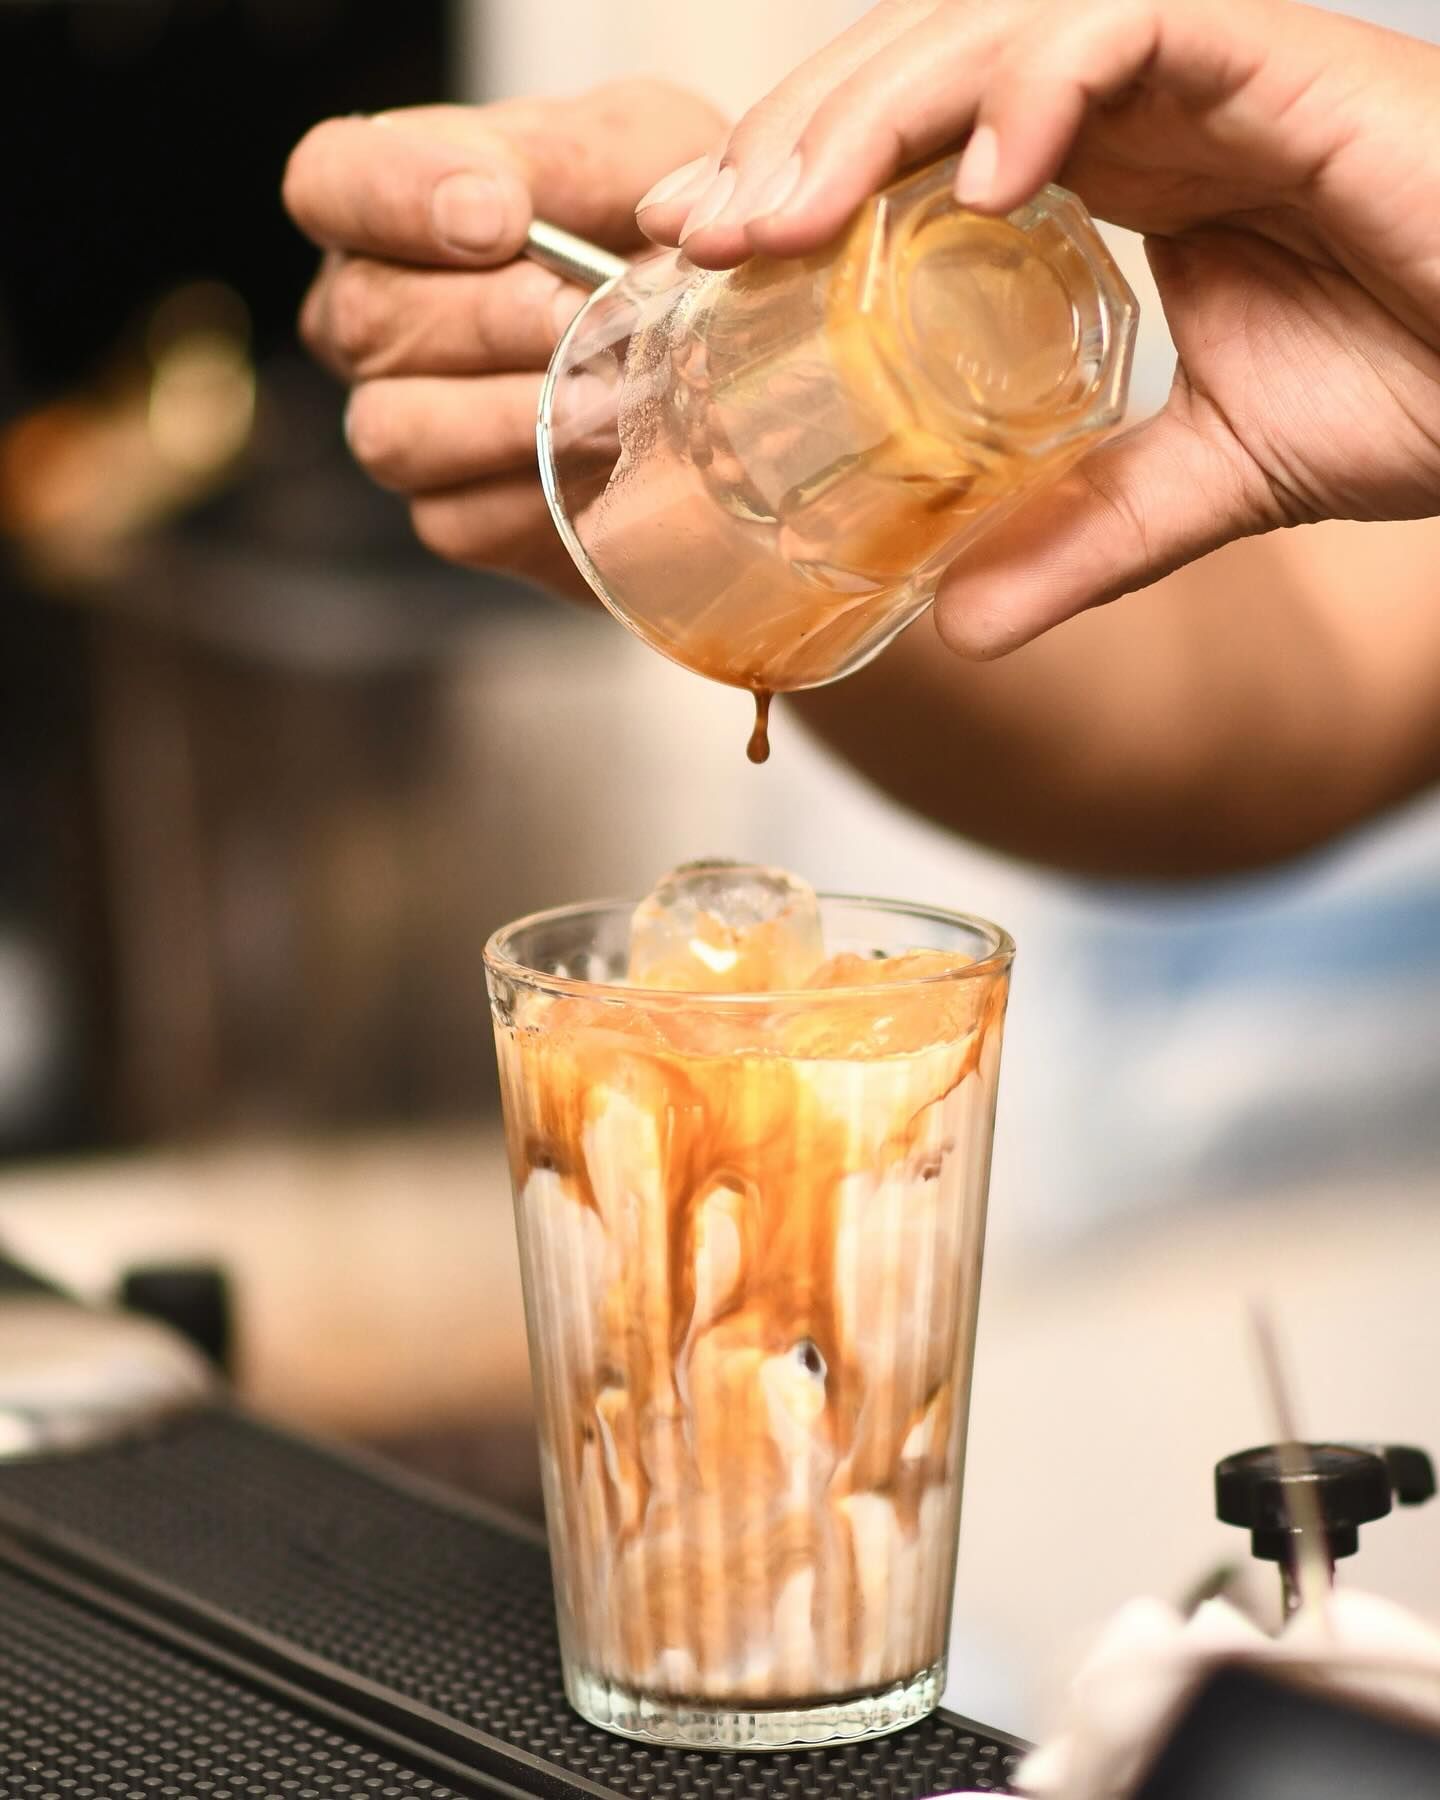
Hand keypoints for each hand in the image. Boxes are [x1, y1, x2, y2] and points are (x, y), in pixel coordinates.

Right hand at [283, 84, 723, 594]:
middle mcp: (371, 316)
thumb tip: (533, 207)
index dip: (395, 198)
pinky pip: (459, 520)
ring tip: (613, 394)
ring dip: (513, 414)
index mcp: (395, 200)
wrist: (734, 358)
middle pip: (364, 319)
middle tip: (592, 316)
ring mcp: (399, 422)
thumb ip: (580, 157)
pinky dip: (541, 492)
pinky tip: (612, 461)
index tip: (502, 218)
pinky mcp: (453, 517)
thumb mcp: (647, 154)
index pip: (328, 180)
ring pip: (393, 431)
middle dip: (492, 319)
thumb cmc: (669, 231)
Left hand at [637, 0, 1439, 656]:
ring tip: (783, 217)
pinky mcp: (1279, 52)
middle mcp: (1135, 100)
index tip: (702, 252)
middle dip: (794, 138)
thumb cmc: (1419, 384)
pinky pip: (1135, 21)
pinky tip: (982, 174)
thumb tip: (956, 629)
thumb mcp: (1202, 485)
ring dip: (874, 110)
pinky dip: (1046, 83)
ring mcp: (1202, 63)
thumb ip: (1081, 540)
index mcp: (1107, 172)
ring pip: (996, 22)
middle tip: (697, 230)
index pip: (914, 142)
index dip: (800, 181)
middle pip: (920, 66)